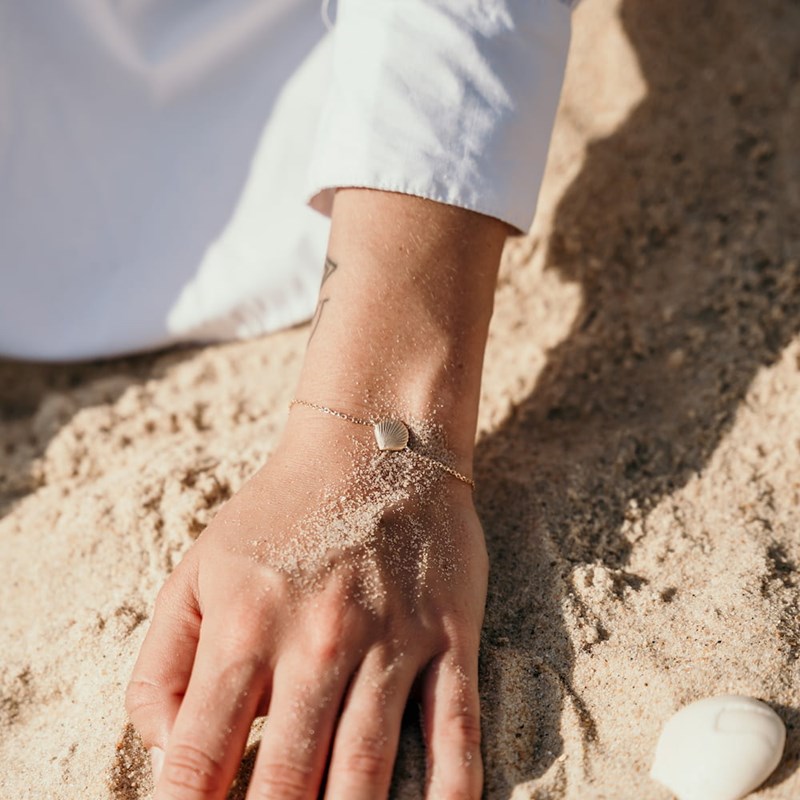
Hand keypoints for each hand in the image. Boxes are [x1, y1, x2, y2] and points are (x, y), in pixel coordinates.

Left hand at [126, 407, 488, 798]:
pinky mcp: (447, 636)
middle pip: (287, 778)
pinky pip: (453, 729)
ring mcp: (390, 640)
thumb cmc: (280, 513)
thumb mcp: (199, 569)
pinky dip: (448, 790)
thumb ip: (165, 661)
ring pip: (368, 768)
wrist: (373, 444)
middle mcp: (316, 641)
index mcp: (245, 625)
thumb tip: (169, 751)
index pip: (200, 755)